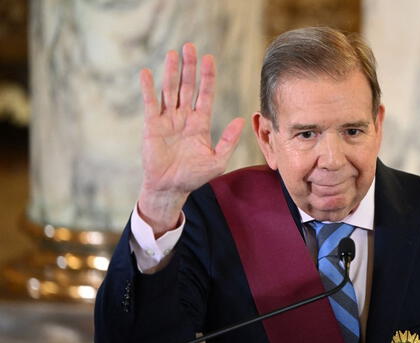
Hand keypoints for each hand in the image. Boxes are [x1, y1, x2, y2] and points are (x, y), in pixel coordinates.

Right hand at [137, 43, 243, 234]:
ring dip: (171, 72)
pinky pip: (150, 104)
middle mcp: (184, 118)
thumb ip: (229, 140)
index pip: (205, 94)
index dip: (207, 77)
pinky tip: (147, 73)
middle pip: (187, 87)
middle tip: (190, 46)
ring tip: (173, 53)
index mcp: (200, 123)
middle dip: (189, 67)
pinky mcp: (152, 126)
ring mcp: (168, 120)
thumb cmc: (194, 176)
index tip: (209, 59)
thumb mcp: (217, 160)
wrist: (170, 188)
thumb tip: (242, 120)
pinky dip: (148, 89)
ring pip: (170, 91)